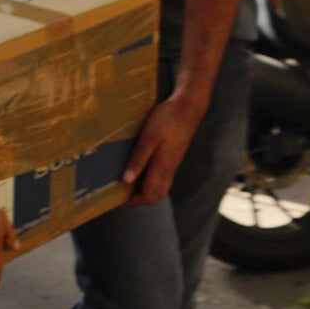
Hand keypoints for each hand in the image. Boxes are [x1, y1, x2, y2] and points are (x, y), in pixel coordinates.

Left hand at [121, 87, 209, 206]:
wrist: (188, 107)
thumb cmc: (167, 120)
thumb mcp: (148, 138)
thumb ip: (138, 159)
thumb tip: (126, 180)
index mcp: (162, 167)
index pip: (149, 194)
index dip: (135, 201)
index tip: (121, 201)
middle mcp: (169, 169)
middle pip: (156, 194)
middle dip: (141, 199)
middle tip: (124, 195)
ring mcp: (173, 163)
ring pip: (161, 186)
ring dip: (147, 190)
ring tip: (131, 184)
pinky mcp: (174, 156)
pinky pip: (164, 176)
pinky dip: (152, 180)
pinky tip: (142, 170)